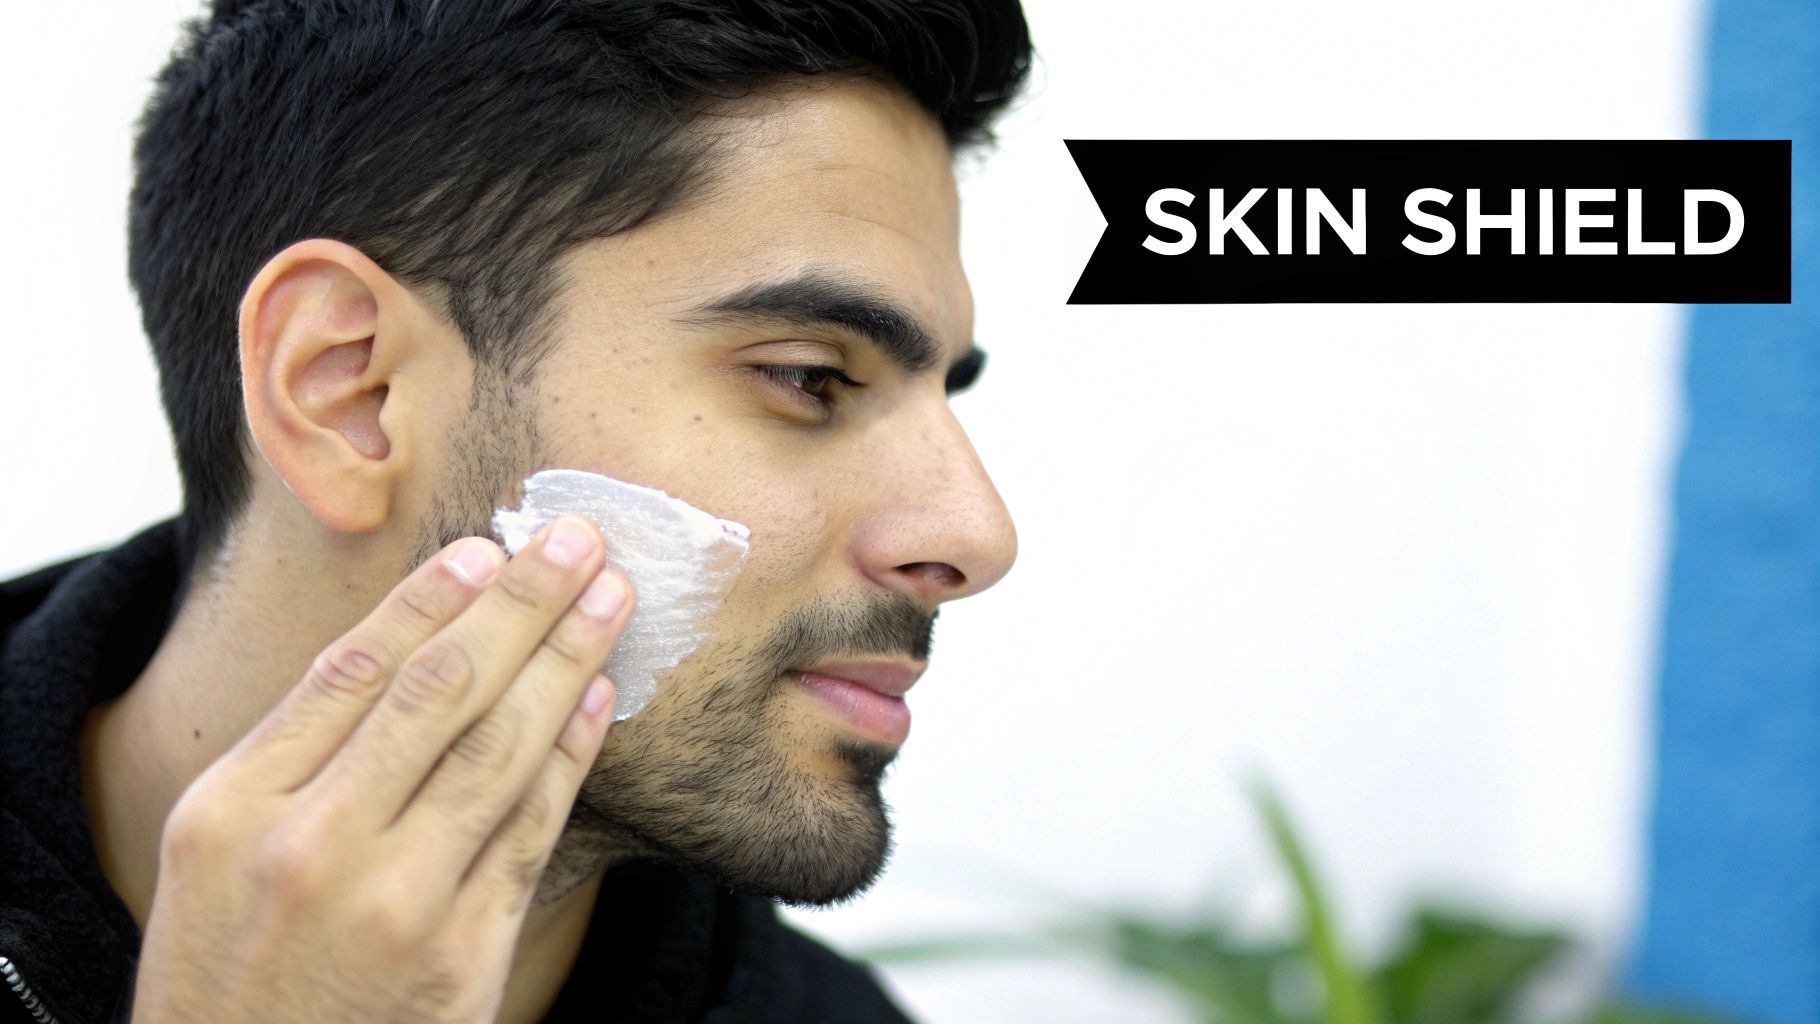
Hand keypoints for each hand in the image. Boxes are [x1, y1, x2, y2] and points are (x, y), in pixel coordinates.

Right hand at [131, 515, 632, 1023]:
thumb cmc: (232, 968)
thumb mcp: (214, 854)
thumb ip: (295, 756)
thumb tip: (407, 643)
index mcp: (235, 807)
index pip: (351, 671)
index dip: (429, 601)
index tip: (485, 549)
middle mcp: (314, 846)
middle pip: (437, 692)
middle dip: (520, 604)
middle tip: (575, 540)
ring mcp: (395, 903)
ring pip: (498, 749)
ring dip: (565, 660)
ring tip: (610, 598)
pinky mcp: (462, 955)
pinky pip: (531, 830)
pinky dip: (570, 755)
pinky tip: (600, 699)